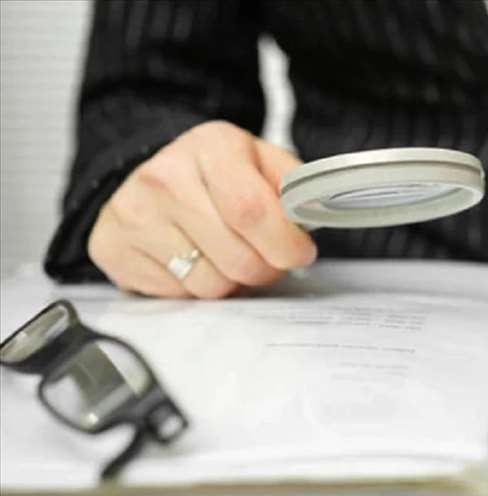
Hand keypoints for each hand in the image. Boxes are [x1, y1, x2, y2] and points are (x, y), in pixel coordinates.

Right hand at [88, 120, 316, 297]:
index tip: (299, 253)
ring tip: (226, 255)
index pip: (252, 211)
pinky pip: (177, 296)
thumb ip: (295, 186)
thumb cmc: (219, 175)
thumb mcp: (263, 162)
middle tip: (266, 258)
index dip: (285, 244)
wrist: (152, 176)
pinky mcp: (112, 248)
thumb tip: (315, 214)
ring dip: (231, 282)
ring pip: (210, 285)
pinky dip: (195, 288)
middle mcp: (164, 176)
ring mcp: (132, 214)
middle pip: (237, 258)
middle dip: (265, 269)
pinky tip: (193, 260)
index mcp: (210, 146)